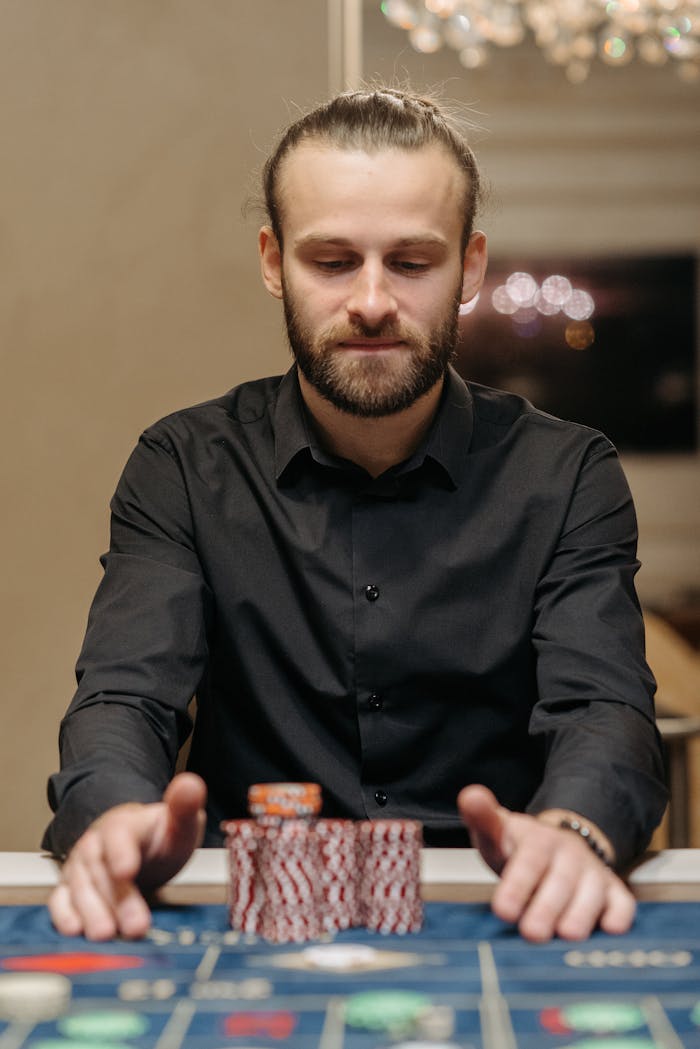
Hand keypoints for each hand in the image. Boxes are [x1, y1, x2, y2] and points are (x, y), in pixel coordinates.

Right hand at [48, 772, 206, 940]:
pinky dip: (64, 915)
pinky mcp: (70, 887)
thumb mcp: (179, 822)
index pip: (118, 833)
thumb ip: (184, 806)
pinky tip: (75, 930)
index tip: (127, 870)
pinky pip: (61, 900)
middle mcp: (96, 843)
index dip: (121, 851)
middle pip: (101, 869)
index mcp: (124, 824)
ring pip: (80, 887)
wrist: (141, 844)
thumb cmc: (159, 836)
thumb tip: (191, 784)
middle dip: (117, 898)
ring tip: (108, 934)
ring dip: (92, 912)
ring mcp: (80, 865)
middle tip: (135, 924)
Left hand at [457, 784, 634, 942]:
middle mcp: (571, 854)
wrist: (557, 847)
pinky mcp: (614, 892)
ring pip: (593, 893)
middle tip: (532, 933)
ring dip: (581, 915)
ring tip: (567, 936)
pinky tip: (610, 929)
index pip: (529, 860)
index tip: (502, 910)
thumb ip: (482, 817)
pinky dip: (620, 916)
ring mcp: (594, 873)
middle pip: (561, 881)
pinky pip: (623, 903)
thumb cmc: (520, 848)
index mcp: (540, 839)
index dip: (517, 885)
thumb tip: (470, 796)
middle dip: (547, 908)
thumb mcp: (497, 831)